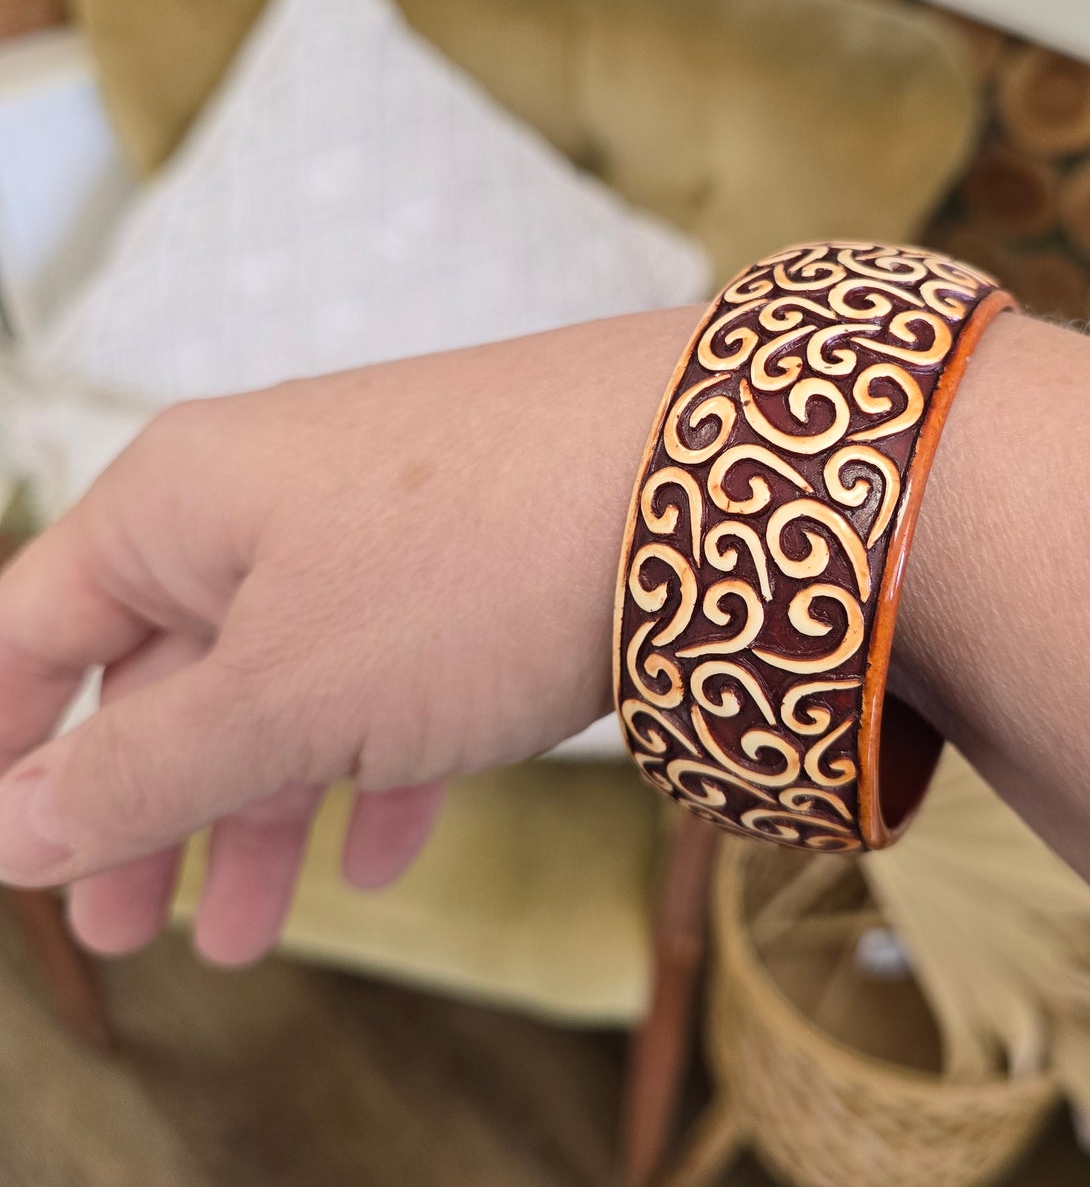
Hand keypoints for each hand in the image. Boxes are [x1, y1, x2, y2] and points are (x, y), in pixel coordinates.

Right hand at [0, 307, 694, 964]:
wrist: (701, 475)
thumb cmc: (472, 562)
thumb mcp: (283, 695)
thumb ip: (141, 767)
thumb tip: (14, 826)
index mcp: (184, 503)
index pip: (35, 627)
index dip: (4, 742)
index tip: (6, 847)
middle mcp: (273, 501)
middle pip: (165, 670)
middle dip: (142, 808)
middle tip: (122, 928)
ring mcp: (385, 528)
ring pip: (288, 688)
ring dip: (263, 811)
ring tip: (245, 932)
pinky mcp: (477, 562)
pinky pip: (394, 679)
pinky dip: (374, 768)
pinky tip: (381, 850)